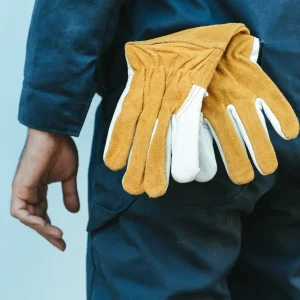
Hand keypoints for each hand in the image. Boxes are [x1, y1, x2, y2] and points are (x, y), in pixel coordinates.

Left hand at [11, 128, 79, 250]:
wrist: (54, 134)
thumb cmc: (61, 150)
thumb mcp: (68, 177)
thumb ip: (69, 194)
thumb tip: (74, 212)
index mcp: (39, 189)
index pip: (43, 214)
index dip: (51, 228)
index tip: (63, 240)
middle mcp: (29, 192)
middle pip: (36, 219)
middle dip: (47, 233)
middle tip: (61, 245)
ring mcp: (23, 189)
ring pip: (27, 218)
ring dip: (42, 229)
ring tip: (57, 235)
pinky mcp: (20, 186)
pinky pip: (20, 211)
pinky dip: (31, 220)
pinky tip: (44, 225)